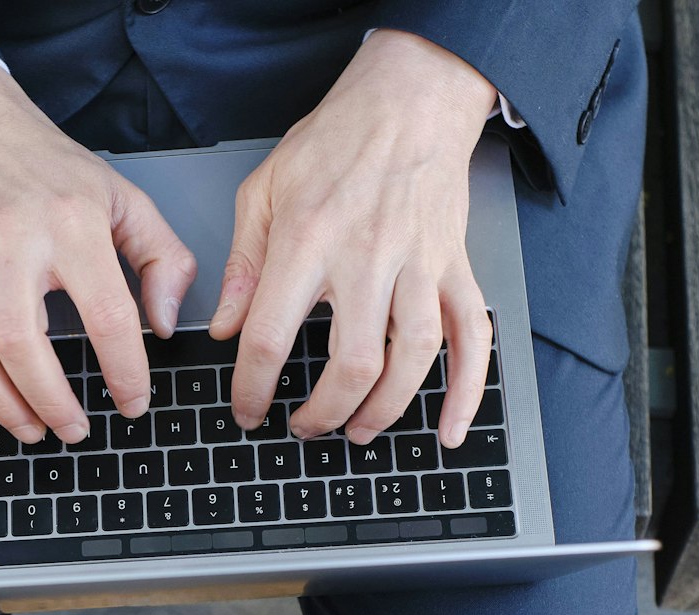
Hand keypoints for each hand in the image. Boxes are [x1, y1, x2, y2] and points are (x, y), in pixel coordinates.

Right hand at [0, 64, 196, 456]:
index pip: (105, 315)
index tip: (133, 402)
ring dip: (4, 405)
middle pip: (23, 344)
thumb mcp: (123, 198)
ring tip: (35, 430)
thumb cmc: (47, 166)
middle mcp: (10, 245)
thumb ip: (161, 259)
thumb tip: (165, 325)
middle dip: (53, 401)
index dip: (125, 371)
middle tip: (77, 430)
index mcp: (70, 226)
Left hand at [208, 30, 497, 448]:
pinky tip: (449, 429)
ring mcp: (420, 265)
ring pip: (412, 361)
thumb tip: (225, 330)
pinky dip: (467, 392)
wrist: (410, 98)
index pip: (270, 336)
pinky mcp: (455, 268)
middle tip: (304, 427)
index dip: (252, 388)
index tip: (246, 410)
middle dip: (323, 412)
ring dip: (383, 411)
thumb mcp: (263, 190)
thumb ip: (243, 265)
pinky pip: (473, 338)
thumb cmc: (334, 141)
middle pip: (351, 364)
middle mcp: (368, 257)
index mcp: (308, 240)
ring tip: (356, 431)